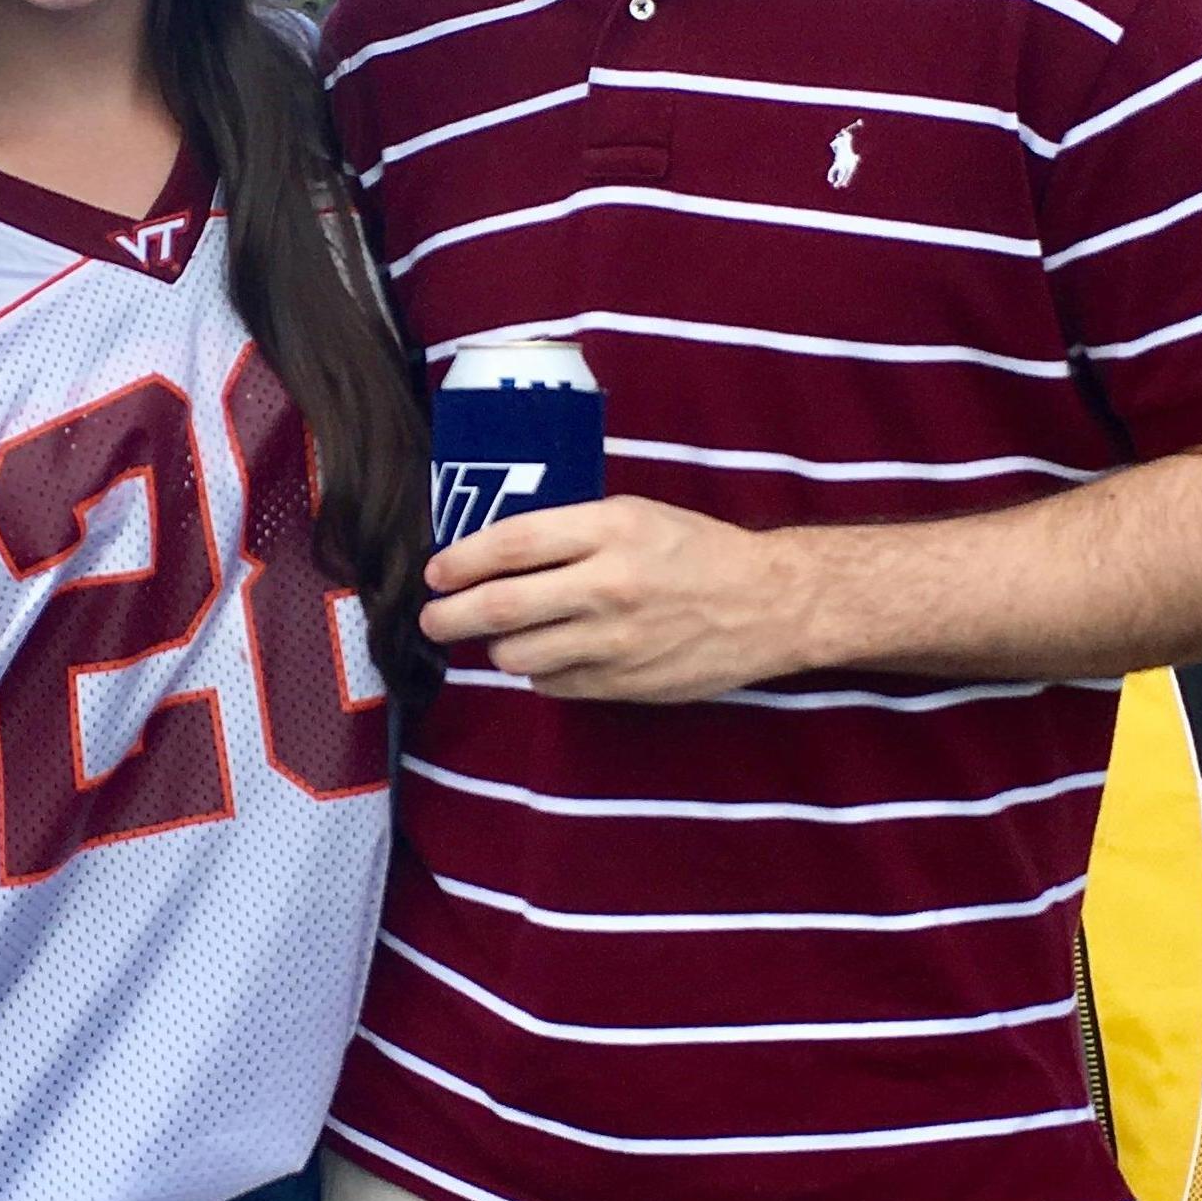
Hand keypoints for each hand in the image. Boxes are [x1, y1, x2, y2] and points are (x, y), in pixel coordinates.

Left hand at [421, 495, 798, 702]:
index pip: (511, 544)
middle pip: (499, 608)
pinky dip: (539, 672)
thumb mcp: (637, 515)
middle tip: (432, 617)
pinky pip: (552, 684)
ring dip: (497, 648)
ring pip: (517, 656)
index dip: (461, 560)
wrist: (769, 604)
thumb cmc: (698, 551)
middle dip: (449, 616)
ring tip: (503, 636)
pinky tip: (552, 655)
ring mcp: (614, 642)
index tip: (436, 571)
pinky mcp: (623, 684)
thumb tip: (492, 553)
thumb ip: (570, 531)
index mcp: (611, 530)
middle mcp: (608, 586)